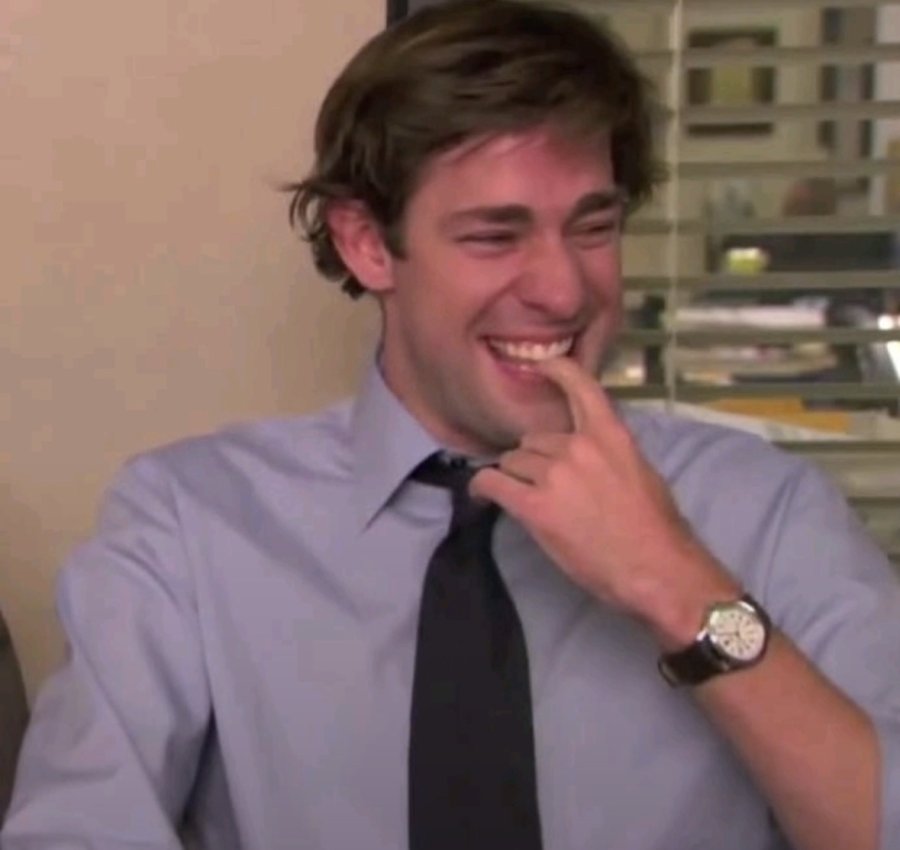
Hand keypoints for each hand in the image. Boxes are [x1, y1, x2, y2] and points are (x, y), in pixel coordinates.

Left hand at [469, 358, 738, 645]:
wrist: (657, 569)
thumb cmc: (657, 528)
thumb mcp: (641, 473)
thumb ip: (609, 453)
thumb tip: (587, 453)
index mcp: (610, 435)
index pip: (580, 387)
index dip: (557, 371)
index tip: (542, 366)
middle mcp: (578, 446)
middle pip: (533, 439)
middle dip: (534, 459)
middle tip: (545, 485)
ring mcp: (553, 475)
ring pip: (513, 461)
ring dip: (515, 476)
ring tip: (525, 498)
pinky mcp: (534, 505)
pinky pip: (493, 483)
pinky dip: (483, 487)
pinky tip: (483, 494)